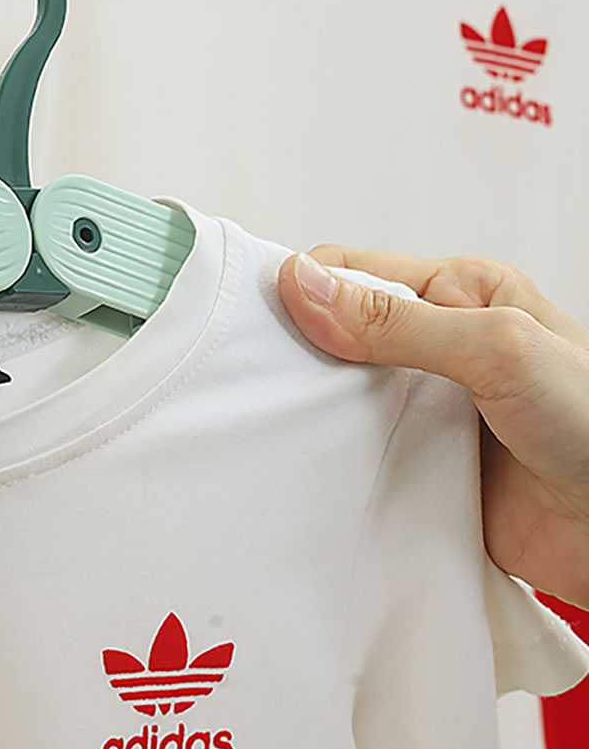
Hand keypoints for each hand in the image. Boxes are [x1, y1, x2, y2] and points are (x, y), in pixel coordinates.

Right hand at [279, 248, 588, 611]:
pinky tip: (307, 473)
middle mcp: (441, 350)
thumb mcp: (499, 349)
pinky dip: (333, 468)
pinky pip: (360, 464)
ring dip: (310, 415)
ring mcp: (430, 415)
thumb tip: (304, 285)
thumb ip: (400, 320)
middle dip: (295, 354)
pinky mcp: (423, 475)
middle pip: (338, 338)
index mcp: (461, 295)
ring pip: (341, 403)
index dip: (301, 289)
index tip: (253, 319)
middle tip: (248, 376)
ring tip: (267, 424)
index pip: (355, 273)